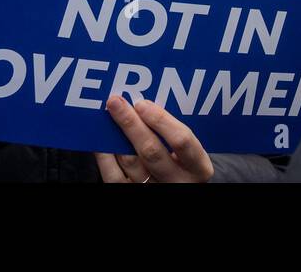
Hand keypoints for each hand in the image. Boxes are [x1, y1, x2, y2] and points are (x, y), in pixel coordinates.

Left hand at [95, 96, 214, 182]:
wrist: (174, 188)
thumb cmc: (184, 165)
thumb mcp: (190, 153)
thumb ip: (174, 135)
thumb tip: (143, 106)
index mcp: (198, 168)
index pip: (181, 141)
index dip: (161, 120)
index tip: (142, 103)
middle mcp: (177, 182)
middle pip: (151, 151)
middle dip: (131, 123)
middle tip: (116, 102)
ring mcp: (155, 191)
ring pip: (131, 163)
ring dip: (116, 137)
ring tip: (106, 117)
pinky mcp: (133, 196)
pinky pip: (114, 177)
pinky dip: (105, 157)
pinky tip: (101, 141)